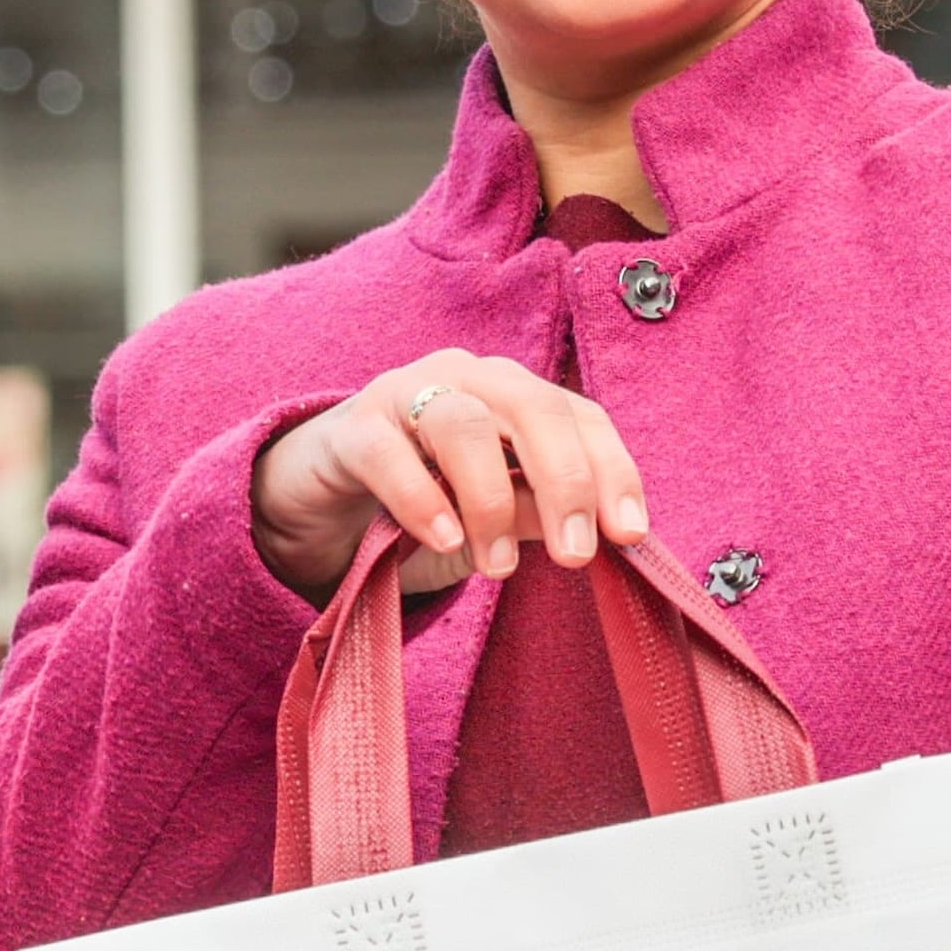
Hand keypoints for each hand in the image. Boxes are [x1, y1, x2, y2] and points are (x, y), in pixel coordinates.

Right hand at [252, 352, 649, 602]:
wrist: (320, 499)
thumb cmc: (420, 501)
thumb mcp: (489, 517)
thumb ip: (535, 514)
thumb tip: (594, 532)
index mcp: (516, 397)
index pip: (582, 418)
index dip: (614, 471)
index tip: (631, 534)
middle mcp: (470, 380)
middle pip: (534, 409)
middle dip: (565, 482)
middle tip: (574, 555)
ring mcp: (407, 394)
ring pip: (464, 425)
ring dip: (490, 500)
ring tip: (497, 570)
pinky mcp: (351, 427)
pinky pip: (389, 453)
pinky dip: (420, 498)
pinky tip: (442, 540)